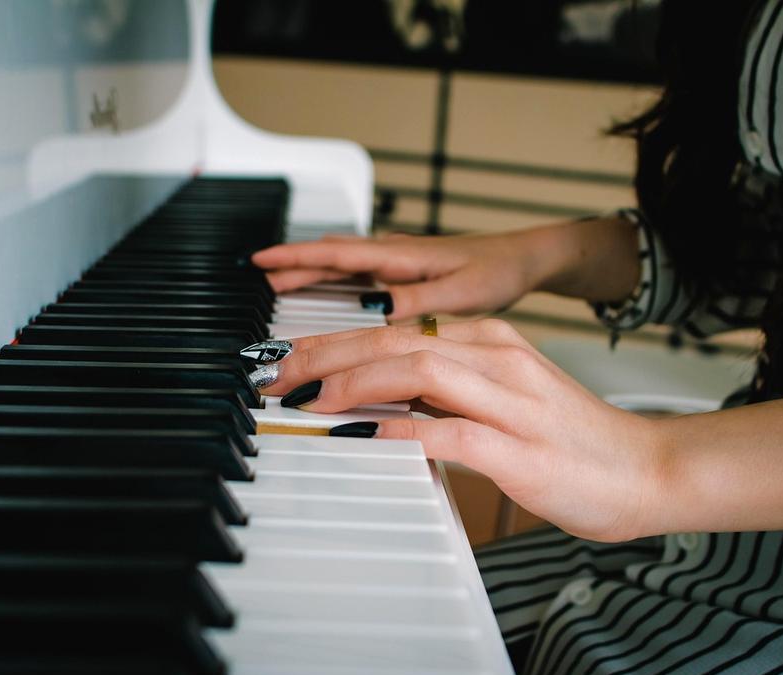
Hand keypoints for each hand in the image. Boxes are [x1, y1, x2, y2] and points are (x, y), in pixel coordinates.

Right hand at [251, 229, 561, 319]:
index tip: (262, 262)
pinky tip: (330, 287)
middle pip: (331, 257)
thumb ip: (417, 302)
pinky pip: (359, 271)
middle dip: (293, 266)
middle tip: (258, 280)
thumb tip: (375, 314)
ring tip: (280, 284)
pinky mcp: (407, 270)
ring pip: (343, 263)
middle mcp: (394, 253)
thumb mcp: (459, 294)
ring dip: (311, 271)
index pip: (337, 253)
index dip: (296, 258)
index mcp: (400, 256)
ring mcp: (399, 261)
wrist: (524, 260)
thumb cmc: (497, 271)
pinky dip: (335, 276)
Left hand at [255, 320, 668, 542]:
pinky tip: (362, 436)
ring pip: (419, 370)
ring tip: (307, 399)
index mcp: (493, 342)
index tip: (294, 358)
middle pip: (398, 339)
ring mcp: (511, 401)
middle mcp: (499, 358)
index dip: (338, 341)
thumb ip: (450, 393)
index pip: (400, 329)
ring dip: (353, 381)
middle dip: (328, 352)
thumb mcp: (505, 397)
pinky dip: (400, 431)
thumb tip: (384, 401)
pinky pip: (449, 431)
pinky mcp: (520, 448)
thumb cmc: (573, 440)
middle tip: (278, 372)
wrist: (648, 469)